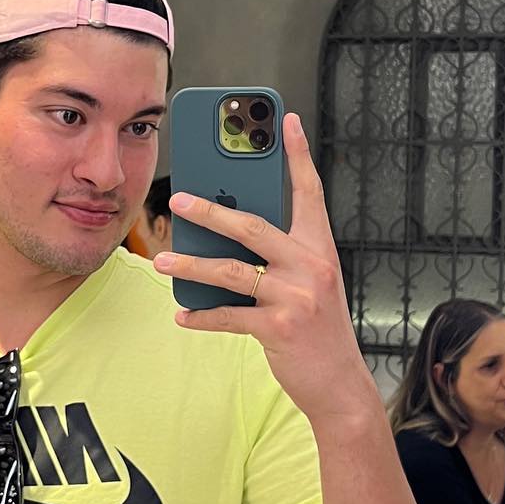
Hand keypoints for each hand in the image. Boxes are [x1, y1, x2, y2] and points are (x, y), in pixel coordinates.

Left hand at [154, 113, 375, 430]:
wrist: (341, 383)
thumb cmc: (318, 328)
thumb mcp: (309, 282)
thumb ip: (280, 255)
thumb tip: (227, 229)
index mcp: (320, 248)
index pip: (310, 192)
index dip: (297, 154)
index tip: (284, 120)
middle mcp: (312, 266)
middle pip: (254, 226)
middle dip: (212, 210)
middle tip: (178, 200)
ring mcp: (297, 297)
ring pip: (233, 271)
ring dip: (192, 265)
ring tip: (163, 260)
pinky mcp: (280, 329)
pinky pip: (229, 316)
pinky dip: (202, 315)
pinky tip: (182, 313)